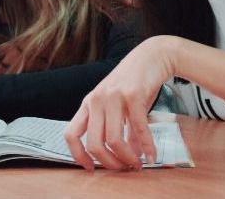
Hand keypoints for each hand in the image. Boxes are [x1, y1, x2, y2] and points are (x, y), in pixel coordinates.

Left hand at [64, 36, 177, 170]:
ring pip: (114, 140)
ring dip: (128, 158)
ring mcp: (114, 96)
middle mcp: (97, 99)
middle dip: (109, 163)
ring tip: (137, 163)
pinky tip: (152, 155)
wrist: (153, 56)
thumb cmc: (135, 82)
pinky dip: (146, 146)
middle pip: (94, 143)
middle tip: (123, 168)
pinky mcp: (133, 94)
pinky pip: (138, 128)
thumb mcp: (120, 104)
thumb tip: (129, 157)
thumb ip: (120, 128)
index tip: (90, 168)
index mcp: (89, 102)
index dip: (78, 155)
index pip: (71, 134)